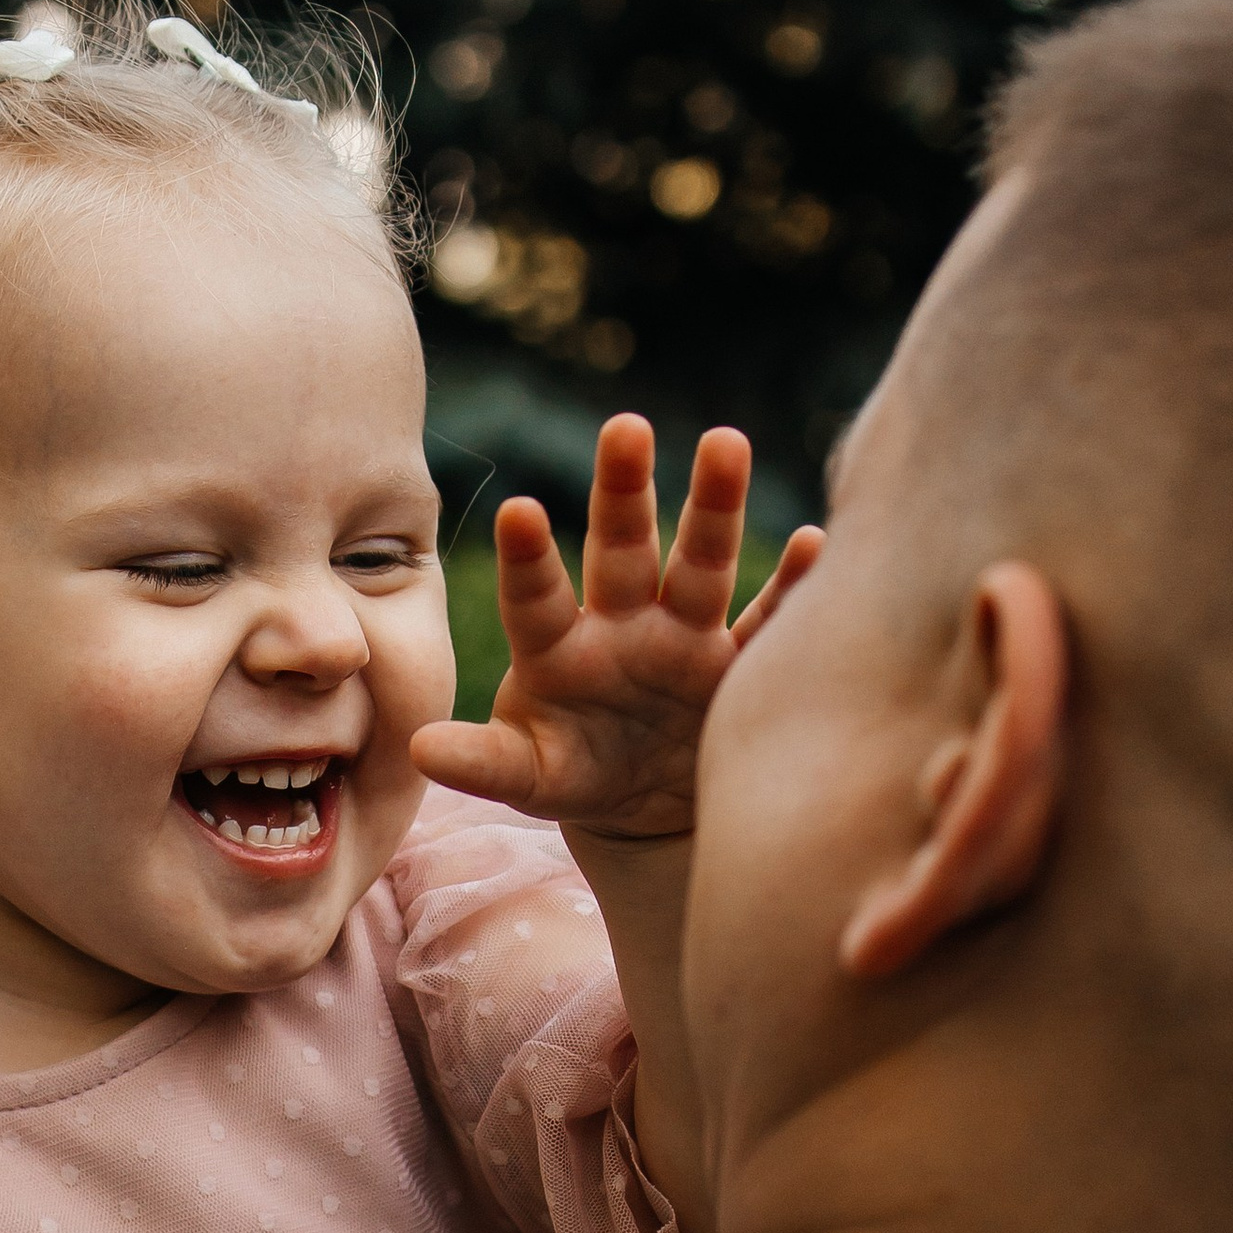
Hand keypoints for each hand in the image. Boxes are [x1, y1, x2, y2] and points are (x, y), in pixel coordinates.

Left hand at [413, 416, 823, 846]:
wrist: (647, 805)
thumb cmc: (575, 775)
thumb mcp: (529, 777)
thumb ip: (481, 762)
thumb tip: (417, 749)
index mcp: (559, 650)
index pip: (536, 598)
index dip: (526, 560)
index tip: (516, 510)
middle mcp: (622, 625)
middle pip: (621, 550)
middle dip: (623, 492)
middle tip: (623, 427)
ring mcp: (684, 637)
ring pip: (699, 562)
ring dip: (713, 507)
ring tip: (724, 442)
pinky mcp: (736, 664)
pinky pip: (765, 619)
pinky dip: (790, 586)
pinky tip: (815, 543)